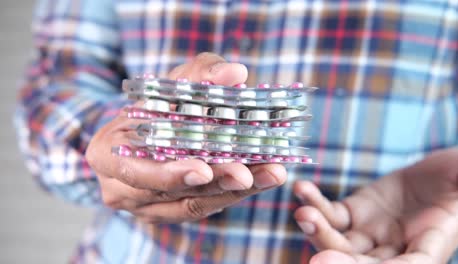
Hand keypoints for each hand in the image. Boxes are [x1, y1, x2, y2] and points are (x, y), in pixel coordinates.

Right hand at [86, 52, 286, 222]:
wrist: (148, 127)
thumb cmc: (157, 102)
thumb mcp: (174, 80)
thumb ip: (201, 73)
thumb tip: (235, 72)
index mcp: (107, 154)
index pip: (138, 169)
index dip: (170, 172)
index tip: (205, 169)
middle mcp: (121, 188)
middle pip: (171, 193)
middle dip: (214, 183)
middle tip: (247, 174)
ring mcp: (145, 206)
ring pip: (192, 205)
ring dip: (233, 191)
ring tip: (269, 174)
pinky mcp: (170, 212)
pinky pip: (202, 208)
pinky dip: (232, 193)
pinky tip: (261, 179)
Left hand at [293, 146, 457, 263]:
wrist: (445, 172)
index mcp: (431, 247)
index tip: (340, 263)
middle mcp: (397, 247)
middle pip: (363, 263)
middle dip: (338, 257)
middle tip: (319, 252)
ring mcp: (374, 231)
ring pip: (341, 242)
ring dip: (320, 231)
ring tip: (304, 213)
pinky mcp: (358, 211)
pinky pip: (333, 213)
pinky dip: (316, 204)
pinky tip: (302, 190)